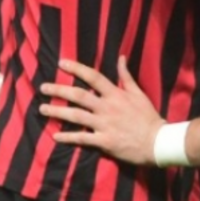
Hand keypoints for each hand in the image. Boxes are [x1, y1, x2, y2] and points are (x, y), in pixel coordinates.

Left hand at [39, 56, 163, 165]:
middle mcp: (107, 107)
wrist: (157, 142)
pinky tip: (55, 137)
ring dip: (57, 112)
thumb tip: (121, 58)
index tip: (61, 63)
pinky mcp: (104, 141)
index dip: (76, 69)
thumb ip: (126, 77)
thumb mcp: (139, 94)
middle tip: (43, 88)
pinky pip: (82, 138)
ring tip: (42, 109)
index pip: (93, 77)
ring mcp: (104, 125)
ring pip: (76, 116)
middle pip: (78, 96)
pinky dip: (68, 137)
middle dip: (58, 91)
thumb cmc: (148, 117)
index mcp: (116, 94)